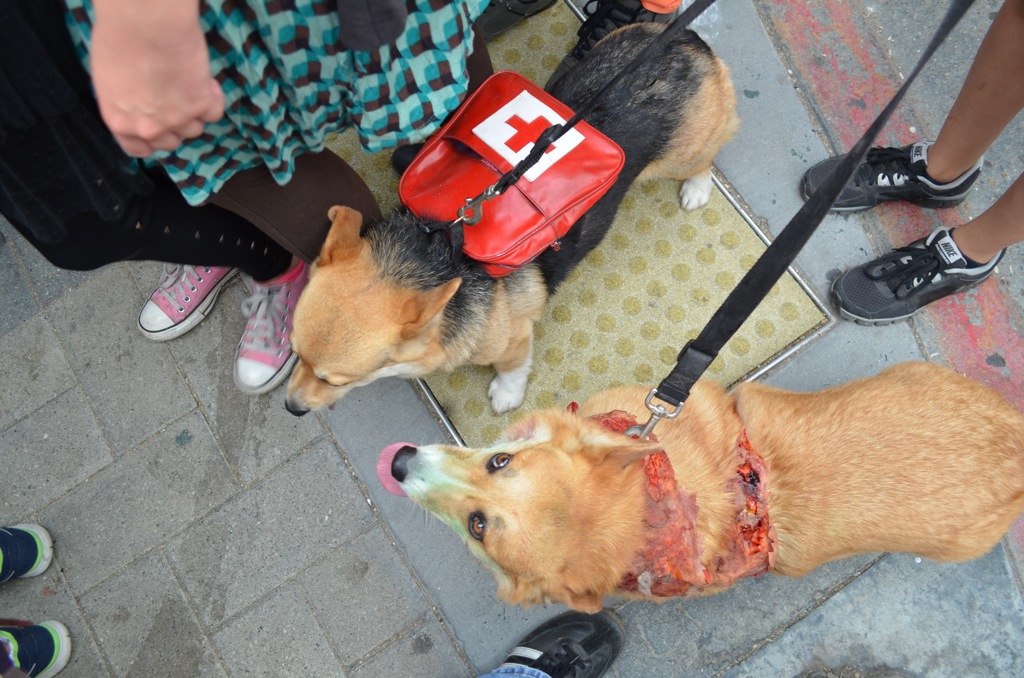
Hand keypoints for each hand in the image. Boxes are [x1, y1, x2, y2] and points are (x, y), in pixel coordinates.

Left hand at [90, 0, 224, 156]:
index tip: (157, 128)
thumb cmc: (118, 37)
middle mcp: (149, 127)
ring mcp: (177, 119)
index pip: (137, 149)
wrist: (145, 23)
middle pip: (171, 142)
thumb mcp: (108, 77)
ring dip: (194, 111)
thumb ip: (124, 100)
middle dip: (174, 124)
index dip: (149, 140)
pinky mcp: (201, 104)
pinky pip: (214, 113)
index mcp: (120, 121)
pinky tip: (205, 80)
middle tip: (174, 99)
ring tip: (189, 82)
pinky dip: (213, 99)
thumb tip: (138, 101)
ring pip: (195, 129)